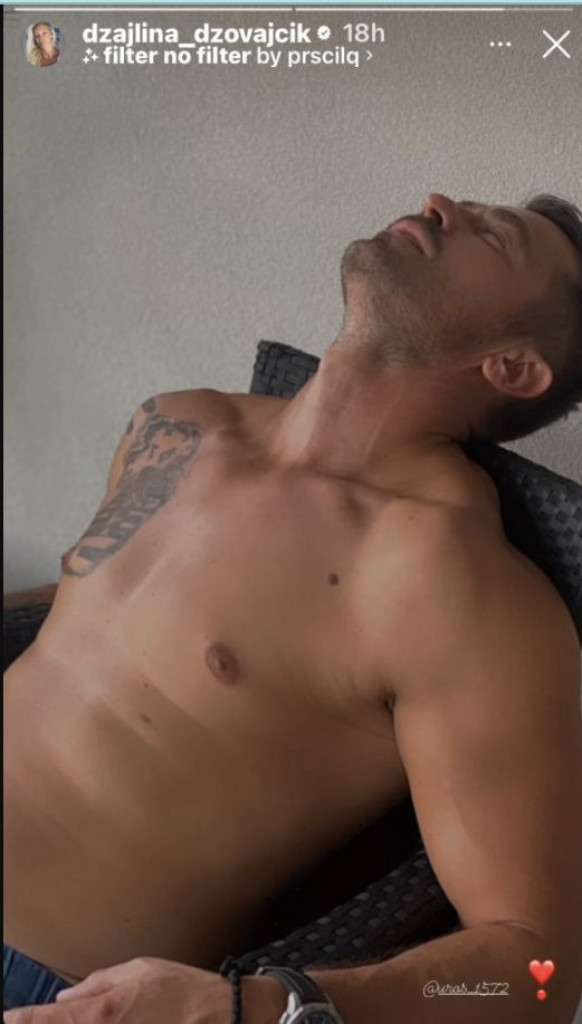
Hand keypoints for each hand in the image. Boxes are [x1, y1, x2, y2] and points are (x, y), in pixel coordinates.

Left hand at [4, 956, 285, 1023]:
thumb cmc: (184, 990)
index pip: (52, 1018)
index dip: (24, 1021)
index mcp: (106, 1009)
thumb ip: (98, 983)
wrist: (224, 1015)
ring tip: (47, 1023)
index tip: (6, 1020)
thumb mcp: (140, 970)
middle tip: (17, 1022)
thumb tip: (65, 997)